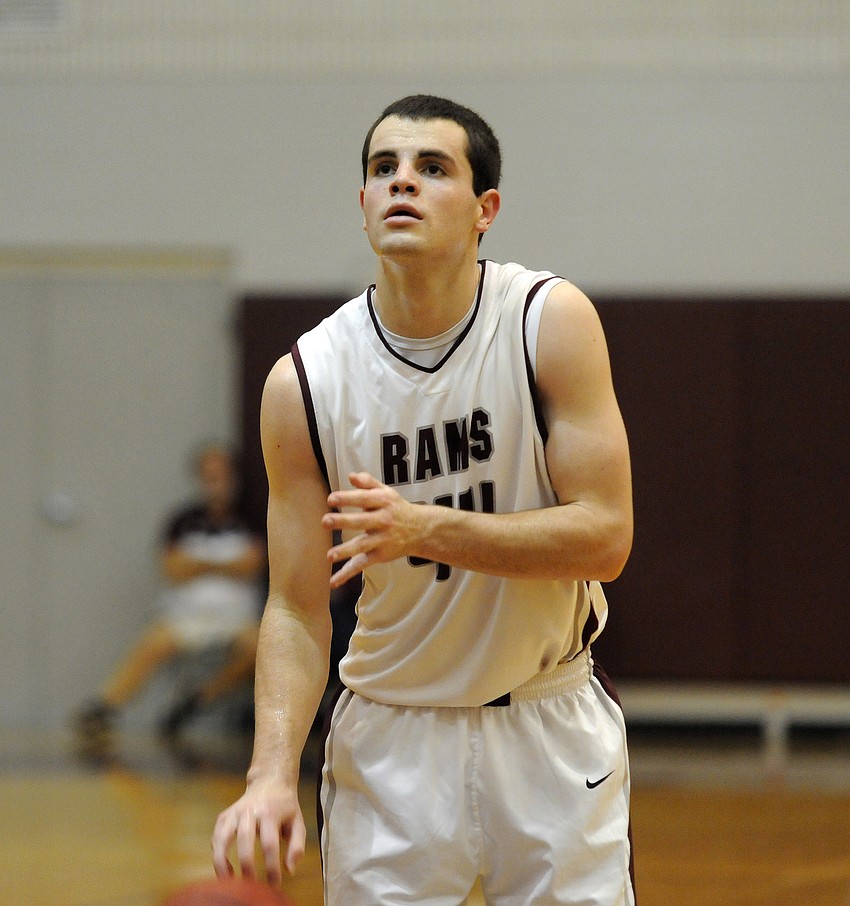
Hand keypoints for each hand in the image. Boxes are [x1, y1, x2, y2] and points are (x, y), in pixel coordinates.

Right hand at [211, 777, 305, 884]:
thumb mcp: (298, 822)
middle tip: (250, 886)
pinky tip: (223, 869)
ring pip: (223, 837)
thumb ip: (297, 846)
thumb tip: (289, 871)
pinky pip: (216, 836)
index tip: (274, 885)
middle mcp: (251, 811)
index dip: (271, 867)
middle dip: (246, 865)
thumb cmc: (285, 806)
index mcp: (271, 813)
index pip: (270, 844)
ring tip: (227, 882)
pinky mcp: (224, 815)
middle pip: (245, 839)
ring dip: (222, 861)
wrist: (270, 780)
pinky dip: (217, 854)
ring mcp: (235, 812)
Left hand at [323, 472, 423, 587]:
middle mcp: (383, 520)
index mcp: (383, 502)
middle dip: (343, 521)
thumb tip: (350, 476)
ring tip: (330, 555)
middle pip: (362, 521)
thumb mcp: (386, 491)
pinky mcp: (381, 555)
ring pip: (362, 546)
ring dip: (346, 551)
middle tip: (325, 521)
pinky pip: (362, 564)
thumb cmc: (396, 508)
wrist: (421, 530)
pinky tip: (333, 581)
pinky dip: (347, 573)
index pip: (364, 498)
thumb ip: (368, 482)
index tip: (331, 499)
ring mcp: (382, 539)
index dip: (347, 498)